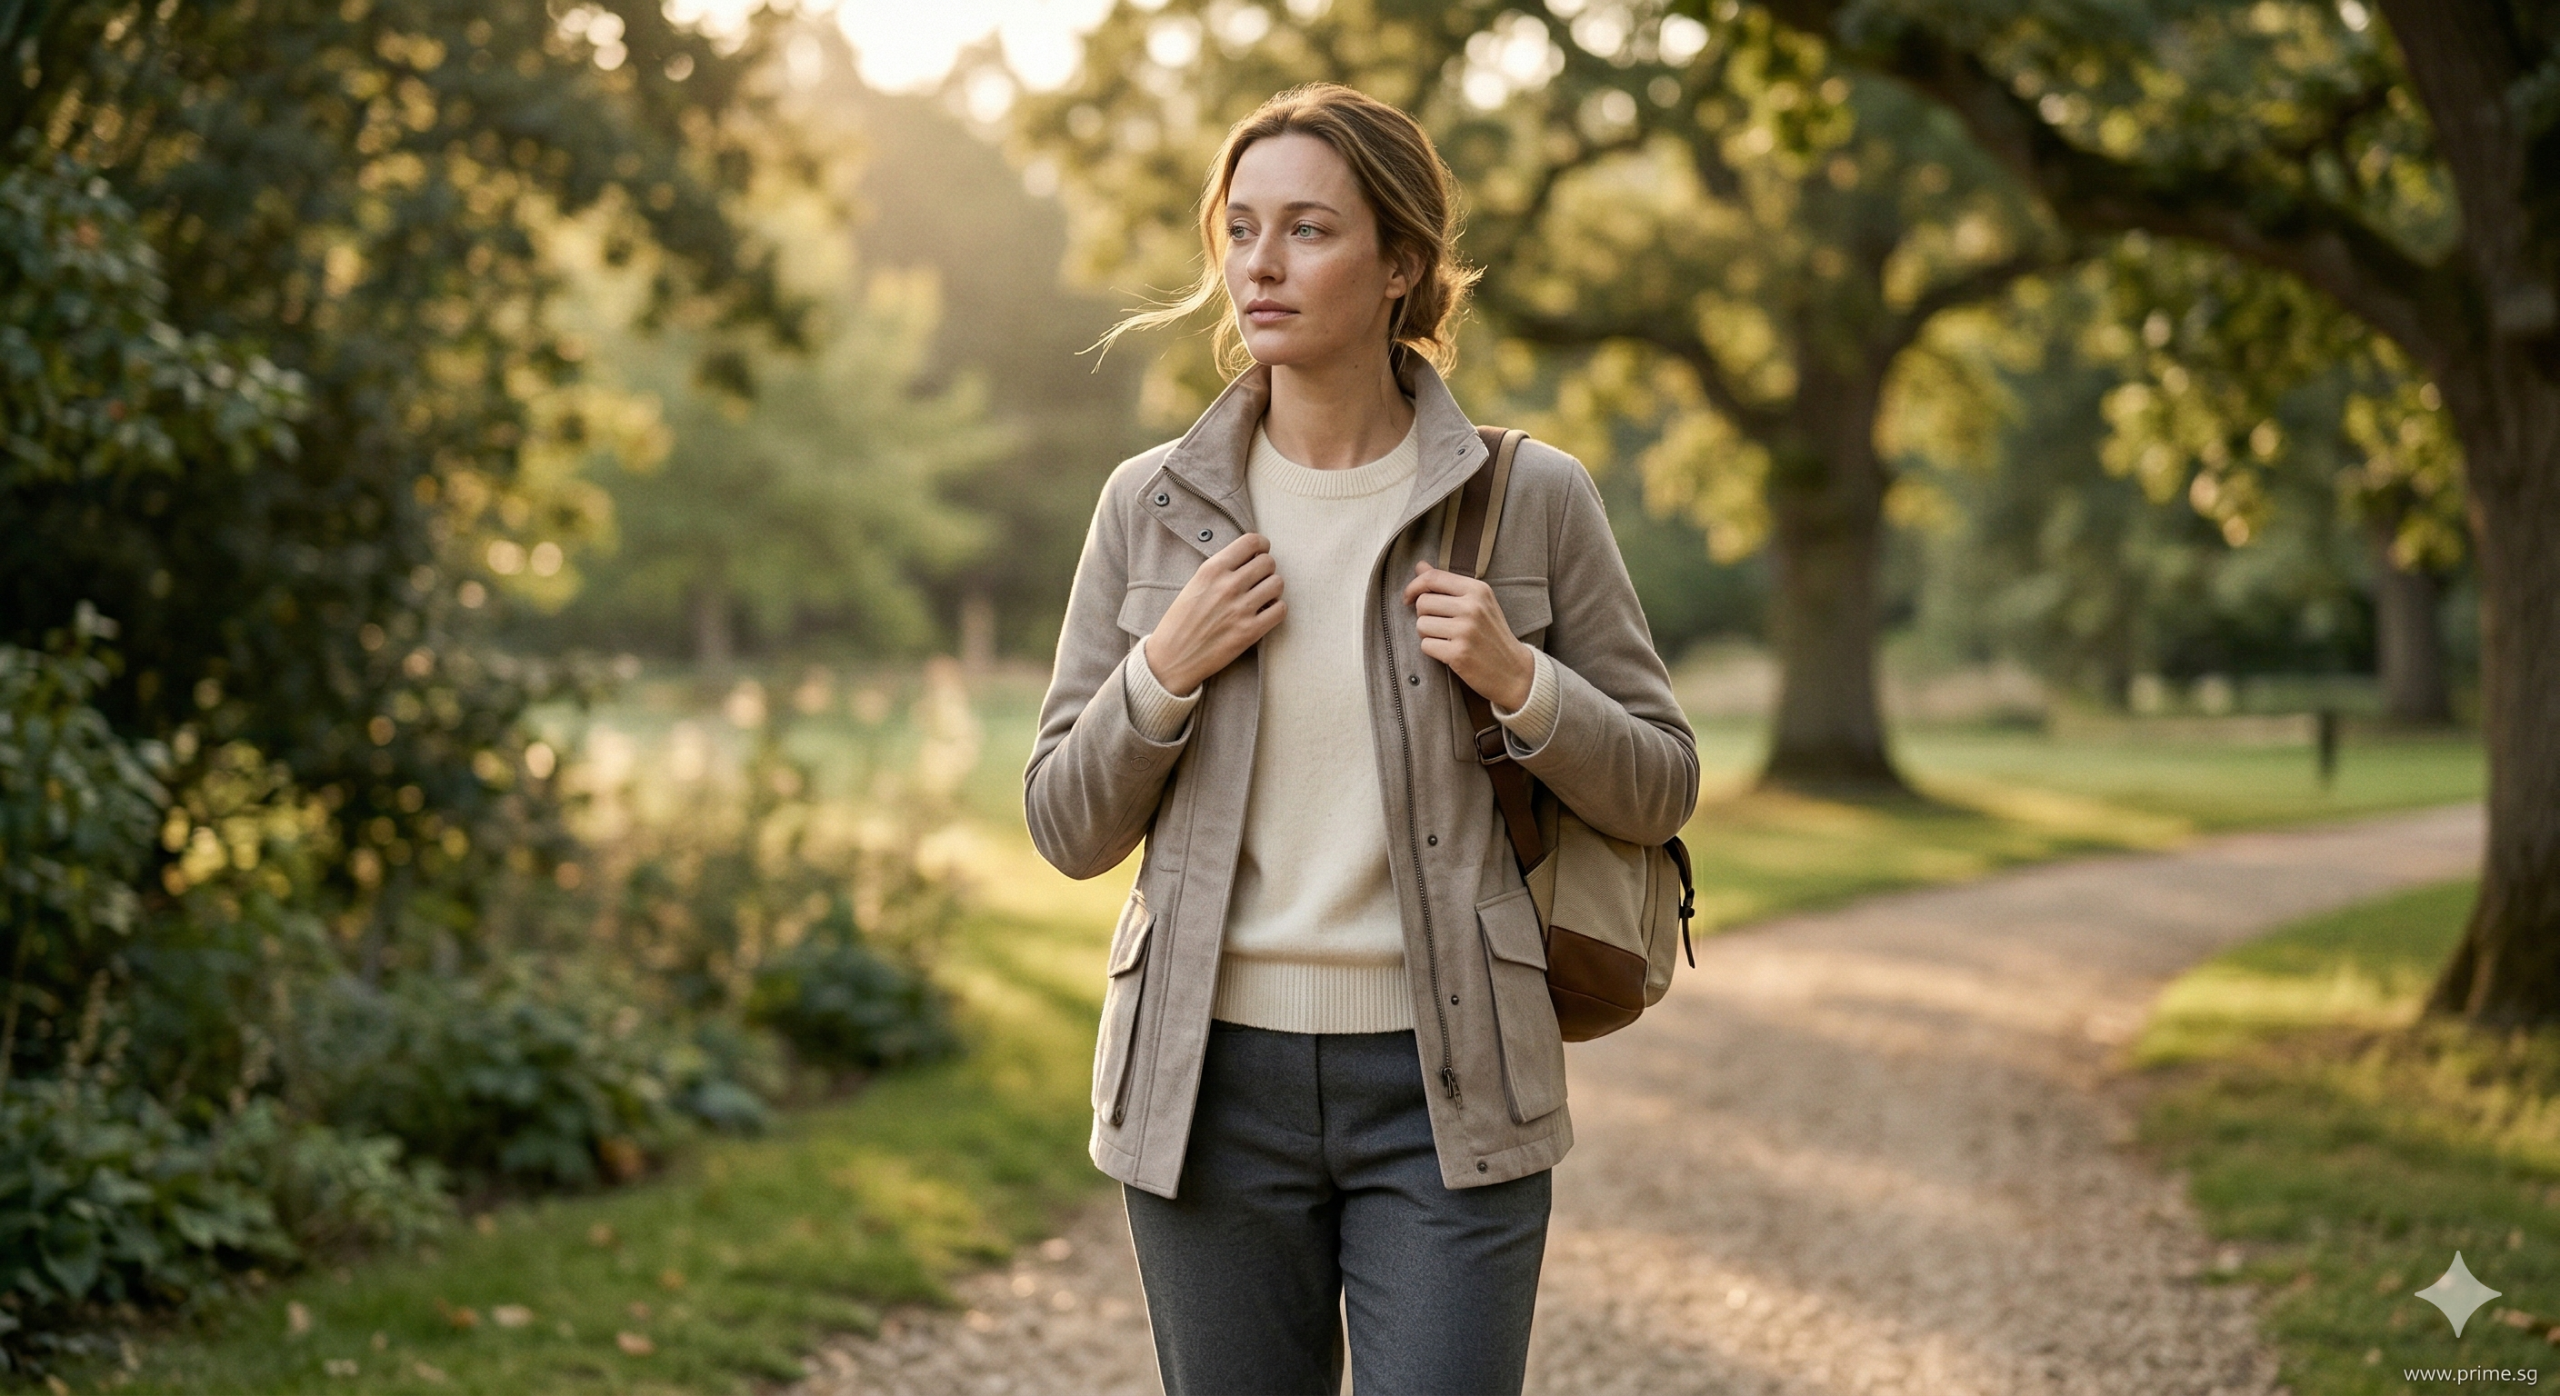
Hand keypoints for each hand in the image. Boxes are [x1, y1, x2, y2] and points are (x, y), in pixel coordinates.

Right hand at [1143, 533, 1284, 695]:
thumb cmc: (1180, 622)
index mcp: (1212, 570)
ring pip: (1278, 583)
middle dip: (1266, 569)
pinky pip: (1280, 609)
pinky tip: (1265, 613)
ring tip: (1262, 597)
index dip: (1261, 546)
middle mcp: (1228, 586)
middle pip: (1268, 562)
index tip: (1261, 552)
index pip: (1251, 542)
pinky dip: (1276, 609)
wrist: (1172, 658)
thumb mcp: (1194, 584)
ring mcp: (1241, 609)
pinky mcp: (1250, 631)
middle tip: (1259, 579)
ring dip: (1273, 589)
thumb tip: (1248, 559)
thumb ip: (1220, 570)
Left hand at [1403, 561, 1533, 711]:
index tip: (1408, 598)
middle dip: (1424, 615)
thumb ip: (1448, 584)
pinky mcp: (1458, 653)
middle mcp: (1472, 607)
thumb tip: (1420, 565)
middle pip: (1423, 603)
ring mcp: (1465, 630)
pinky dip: (1433, 650)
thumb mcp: (1478, 603)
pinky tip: (1449, 652)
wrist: (1514, 671)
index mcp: (1478, 590)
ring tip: (1446, 639)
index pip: (1433, 577)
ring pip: (1421, 624)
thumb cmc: (1492, 635)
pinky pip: (1425, 645)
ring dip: (1427, 634)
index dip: (1414, 587)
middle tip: (1440, 626)